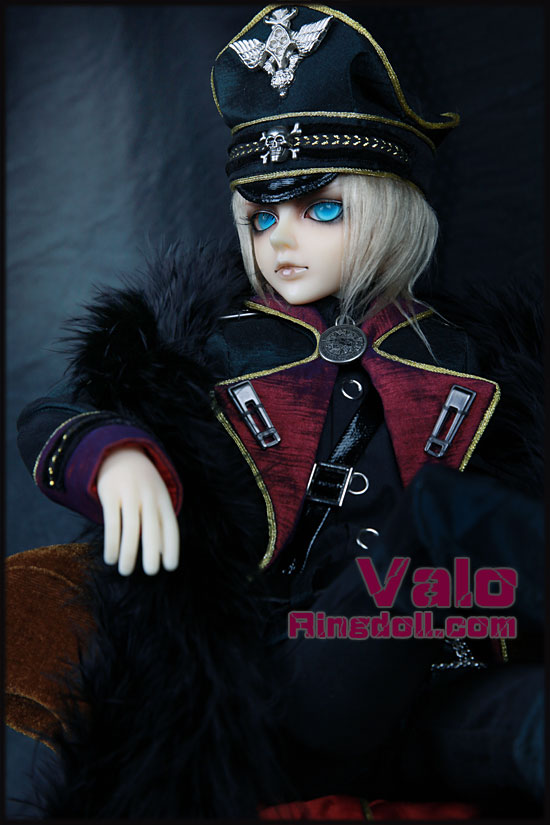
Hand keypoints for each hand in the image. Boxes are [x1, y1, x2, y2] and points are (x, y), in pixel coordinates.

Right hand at [96, 446, 179, 574]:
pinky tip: (110, 558)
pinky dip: (111, 543)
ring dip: (128, 552)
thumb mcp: (155, 498)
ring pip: (131, 527)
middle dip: (152, 551)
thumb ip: (159, 523)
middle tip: (151, 572)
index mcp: (162, 499)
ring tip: (125, 571)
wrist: (119, 453)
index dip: (171, 546)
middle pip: (152, 527)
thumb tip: (160, 554)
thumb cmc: (142, 485)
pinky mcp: (110, 494)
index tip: (170, 566)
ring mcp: (129, 494)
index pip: (170, 525)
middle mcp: (148, 496)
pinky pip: (112, 522)